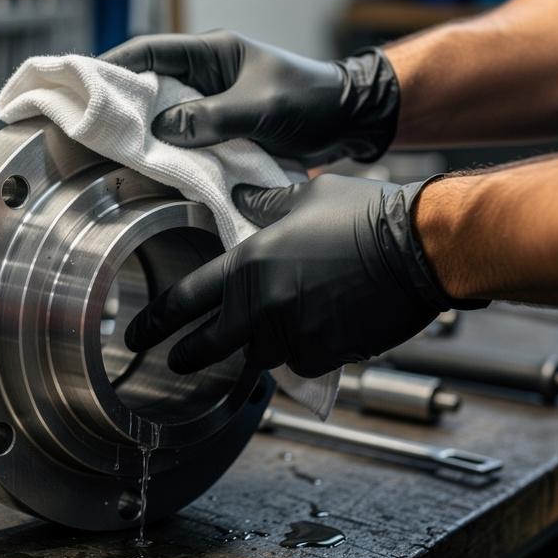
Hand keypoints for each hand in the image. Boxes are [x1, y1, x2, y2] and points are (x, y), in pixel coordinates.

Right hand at [99, 30, 399, 166]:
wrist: (350, 120)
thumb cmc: (310, 100)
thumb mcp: (259, 107)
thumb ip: (210, 118)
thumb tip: (160, 131)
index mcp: (213, 52)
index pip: (150, 51)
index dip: (113, 65)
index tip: (82, 83)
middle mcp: (206, 75)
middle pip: (149, 86)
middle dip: (120, 105)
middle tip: (88, 126)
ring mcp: (212, 103)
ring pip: (165, 117)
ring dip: (144, 134)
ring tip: (110, 151)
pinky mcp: (221, 130)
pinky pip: (186, 139)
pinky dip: (169, 153)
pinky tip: (150, 169)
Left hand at [123, 174, 487, 377]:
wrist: (420, 247)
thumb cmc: (367, 214)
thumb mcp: (307, 195)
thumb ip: (266, 203)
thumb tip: (242, 197)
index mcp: (250, 263)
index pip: (186, 299)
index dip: (156, 321)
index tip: (137, 335)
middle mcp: (263, 304)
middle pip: (210, 345)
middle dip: (188, 355)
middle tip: (175, 360)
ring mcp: (293, 333)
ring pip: (263, 354)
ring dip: (266, 344)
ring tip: (284, 324)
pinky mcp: (325, 354)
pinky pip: (304, 361)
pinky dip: (307, 350)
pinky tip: (327, 327)